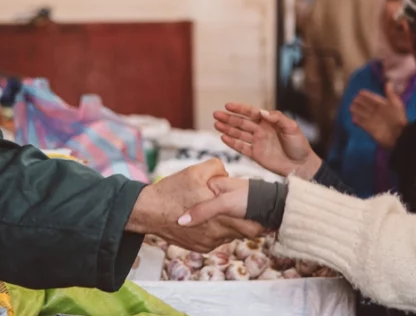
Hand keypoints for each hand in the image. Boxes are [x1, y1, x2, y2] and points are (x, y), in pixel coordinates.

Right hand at [125, 159, 260, 250]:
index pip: (253, 226)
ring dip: (233, 225)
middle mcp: (216, 233)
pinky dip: (219, 230)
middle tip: (255, 212)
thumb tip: (227, 174)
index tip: (268, 211)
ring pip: (232, 236)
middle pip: (246, 233)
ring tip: (230, 213)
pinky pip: (218, 240)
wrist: (148, 211)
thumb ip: (217, 168)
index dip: (263, 219)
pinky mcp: (201, 247)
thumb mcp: (194, 171)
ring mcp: (208, 242)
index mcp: (219, 214)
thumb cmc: (171, 190)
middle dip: (251, 222)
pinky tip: (213, 219)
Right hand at [213, 103, 320, 179]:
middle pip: (241, 122)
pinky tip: (223, 137)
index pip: (251, 112)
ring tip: (216, 124)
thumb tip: (262, 112)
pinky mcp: (255, 155)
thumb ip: (278, 118)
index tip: (228, 105)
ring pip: (238, 134)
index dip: (239, 109)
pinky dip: (232, 143)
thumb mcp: (292, 128)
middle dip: (228, 118)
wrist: (302, 166)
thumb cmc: (299, 145)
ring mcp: (257, 142)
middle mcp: (261, 130)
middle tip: (216, 114)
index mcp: (269, 122)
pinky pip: (241, 147)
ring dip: (227, 129)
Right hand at [349, 81, 407, 147]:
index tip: (360, 91)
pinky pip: (362, 124)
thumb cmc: (398, 119)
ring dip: (357, 111)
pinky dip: (358, 121)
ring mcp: (374, 121)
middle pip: (367, 106)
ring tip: (350, 107)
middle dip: (360, 102)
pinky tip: (353, 118)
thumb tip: (388, 82)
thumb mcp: (395, 104)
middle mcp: (378, 113)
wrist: (399, 135)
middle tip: (353, 99)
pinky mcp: (371, 129)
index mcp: (384, 106)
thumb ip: (390, 94)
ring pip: (364, 114)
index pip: (374, 99)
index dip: (367, 95)